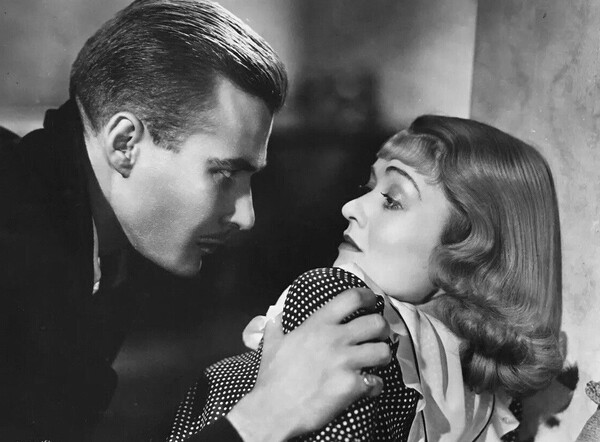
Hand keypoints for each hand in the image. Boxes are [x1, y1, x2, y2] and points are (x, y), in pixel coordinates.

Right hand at [226, 287, 390, 441]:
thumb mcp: (271, 346)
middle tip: (379, 335)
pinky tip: (368, 387)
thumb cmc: (272, 378)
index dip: (366, 296)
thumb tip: (274, 317)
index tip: (371, 300)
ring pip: (382, 351)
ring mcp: (344, 362)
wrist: (274, 409)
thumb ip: (276, 328)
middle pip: (375, 323)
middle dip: (383, 328)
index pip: (350, 298)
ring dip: (382, 356)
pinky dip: (375, 385)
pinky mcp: (351, 385)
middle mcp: (334, 338)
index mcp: (317, 325)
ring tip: (376, 361)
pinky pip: (376, 382)